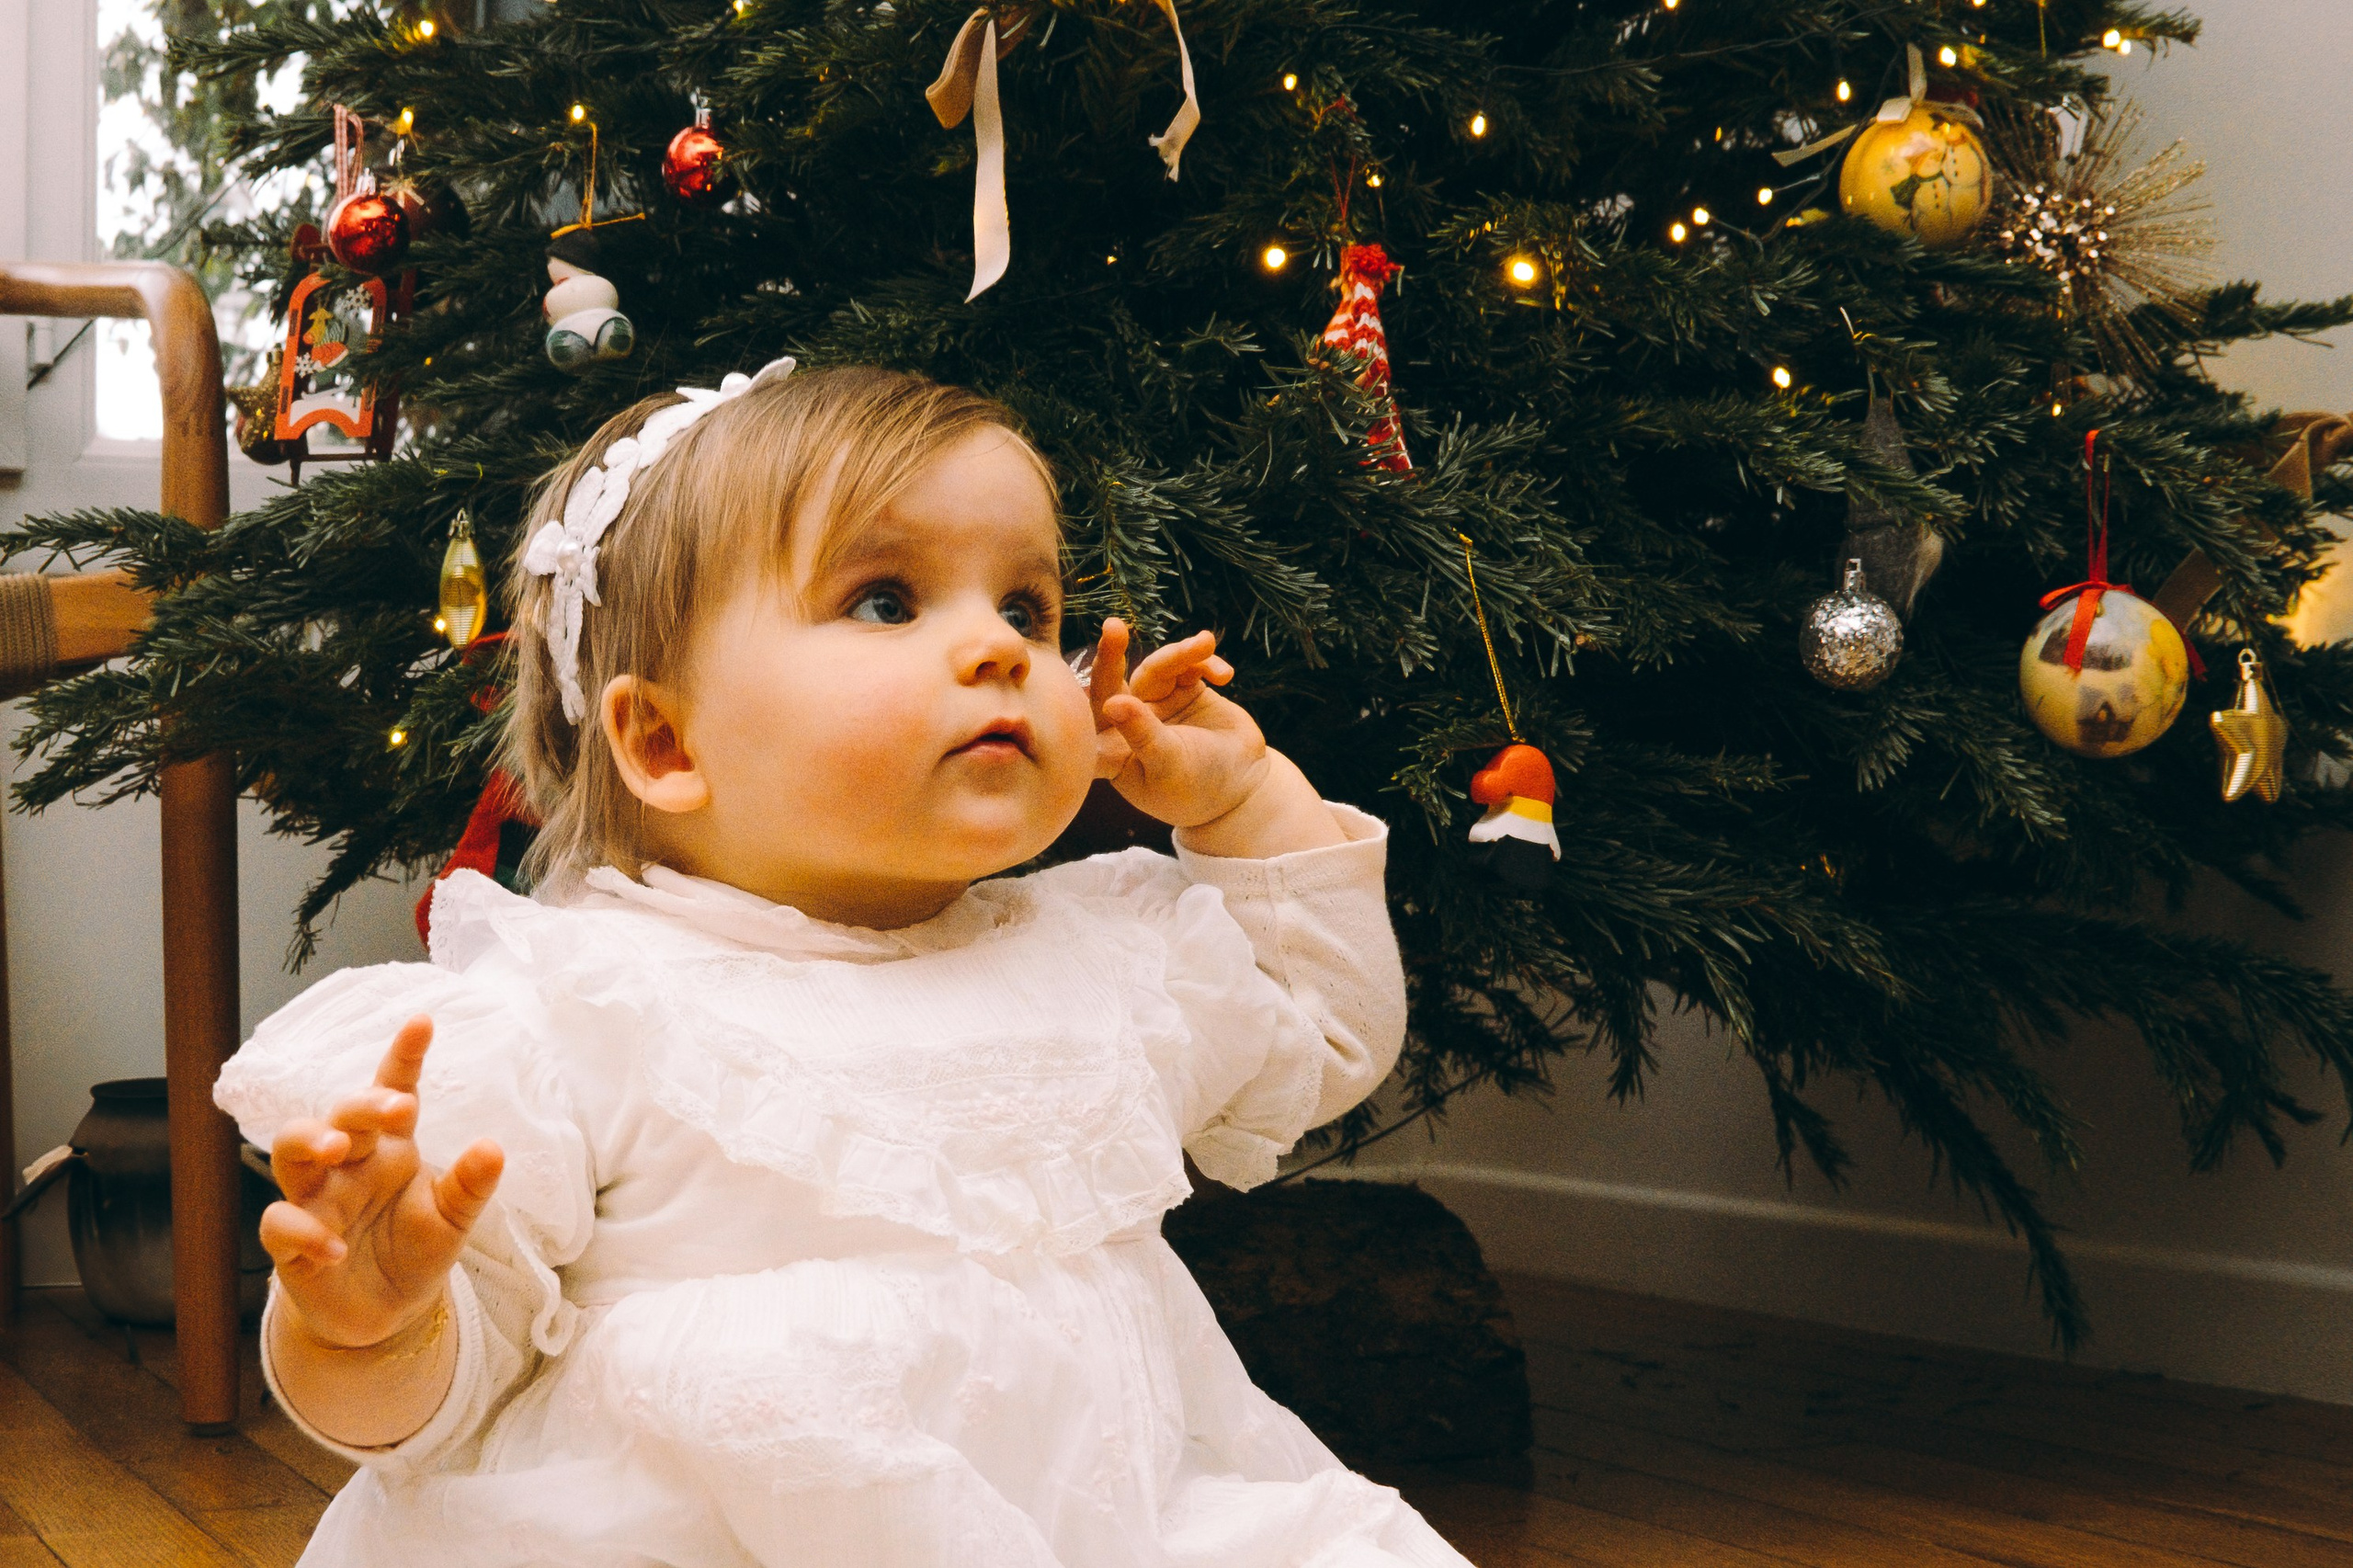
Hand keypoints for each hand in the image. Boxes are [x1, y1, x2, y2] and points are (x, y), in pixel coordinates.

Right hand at [260, 1016, 503, 1352]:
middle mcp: (348, 1166)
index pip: (392, 1092)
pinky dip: (305, 1231)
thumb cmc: (416, 1251)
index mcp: (390, 1149)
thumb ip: (470, 1186)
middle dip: (360, 1105)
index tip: (422, 1022)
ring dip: (309, 1142)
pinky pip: (280, 1224)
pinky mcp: (291, 1244)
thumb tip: (494, 1147)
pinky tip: (337, 1248)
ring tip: (339, 1149)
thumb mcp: (454, 1219)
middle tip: (394, 1107)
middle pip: (338, 1116)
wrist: (388, 1314)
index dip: (403, 1057)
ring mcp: (315, 1200)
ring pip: (288, 1152)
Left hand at [1089, 618, 1261, 829]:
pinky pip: (1188, 664)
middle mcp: (1127, 722)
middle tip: (1114, 627)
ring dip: (1181, 653)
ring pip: (1157, 667)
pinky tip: (1225, 676)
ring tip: (1205, 644)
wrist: (1243, 783)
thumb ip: (1143, 734)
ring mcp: (1155, 703)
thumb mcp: (1169, 765)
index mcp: (1112, 750)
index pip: (1089, 720)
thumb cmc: (1198, 788)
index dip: (1080, 701)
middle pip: (1113, 681)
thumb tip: (1113, 702)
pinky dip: (1207, 663)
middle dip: (1112, 653)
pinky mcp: (1184, 688)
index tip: (1085, 684)